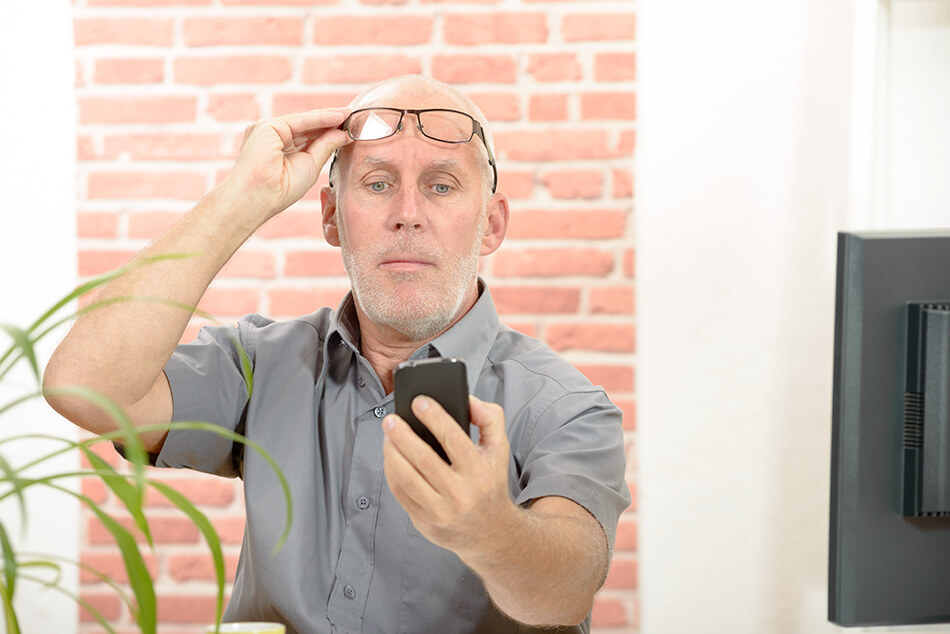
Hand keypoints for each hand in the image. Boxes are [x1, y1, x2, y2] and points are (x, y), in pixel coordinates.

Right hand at [223, 107, 351, 221]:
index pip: (308, 138)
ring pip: (305, 122)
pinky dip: (321, 118)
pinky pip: (300, 120)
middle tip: (352, 118)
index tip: (349, 130)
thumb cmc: (282, 189)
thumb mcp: (311, 165)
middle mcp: (273, 138)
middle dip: (330, 123)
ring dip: (328, 118)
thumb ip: (325, 147)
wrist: (260, 196)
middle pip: (308, 128)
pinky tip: (338, 116)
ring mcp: (268, 131)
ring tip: (349, 115)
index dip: (329, 133)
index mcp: (280, 150)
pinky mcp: (268, 126)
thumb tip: (343, 134)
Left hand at [382, 395, 513, 555]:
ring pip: (407, 477)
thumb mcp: (499, 449)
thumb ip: (489, 419)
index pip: (454, 439)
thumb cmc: (490, 484)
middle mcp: (461, 494)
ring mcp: (440, 511)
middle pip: (424, 459)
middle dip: (403, 435)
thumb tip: (468, 400)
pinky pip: (400, 493)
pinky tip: (390, 456)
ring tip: (387, 435)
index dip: (434, 417)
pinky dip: (391, 471)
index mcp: (480, 473)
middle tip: (391, 419)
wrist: (490, 532)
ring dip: (392, 452)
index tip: (419, 402)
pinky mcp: (424, 522)